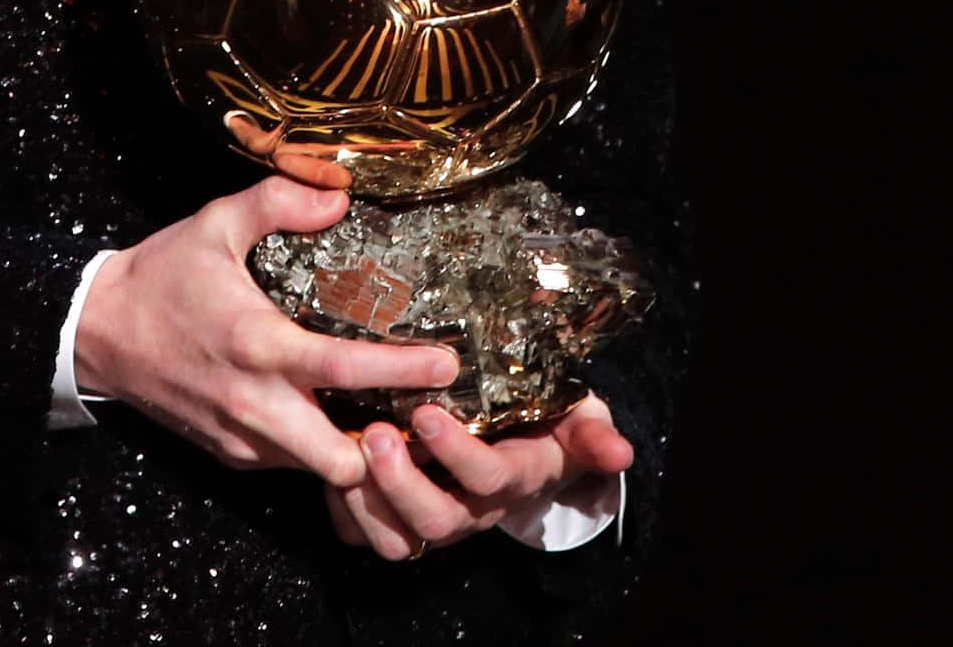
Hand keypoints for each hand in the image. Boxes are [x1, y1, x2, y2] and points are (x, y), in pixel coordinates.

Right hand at [74, 178, 460, 489]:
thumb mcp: (216, 222)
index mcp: (257, 343)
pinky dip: (313, 449)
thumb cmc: (163, 273)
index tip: (448, 368)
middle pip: (341, 460)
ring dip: (351, 452)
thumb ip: (279, 203)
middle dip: (384, 448)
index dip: (402, 371)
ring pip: (316, 471)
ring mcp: (240, 436)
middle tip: (416, 415)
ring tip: (381, 418)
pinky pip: (287, 464)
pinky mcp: (228, 453)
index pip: (343, 368)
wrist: (98, 331)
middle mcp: (253, 402)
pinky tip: (326, 414)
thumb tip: (340, 197)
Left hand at [325, 394, 632, 560]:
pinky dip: (342, 514)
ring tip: (345, 451)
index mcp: (512, 479)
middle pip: (435, 520)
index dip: (456, 453)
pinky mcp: (401, 519)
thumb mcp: (579, 422)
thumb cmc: (548, 425)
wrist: (529, 450)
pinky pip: (364, 537)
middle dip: (401, 482)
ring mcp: (435, 516)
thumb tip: (622, 450)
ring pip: (397, 540)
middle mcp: (472, 509)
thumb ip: (594, 434)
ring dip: (367, 502)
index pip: (486, 478)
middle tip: (374, 433)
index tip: (426, 412)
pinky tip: (330, 470)